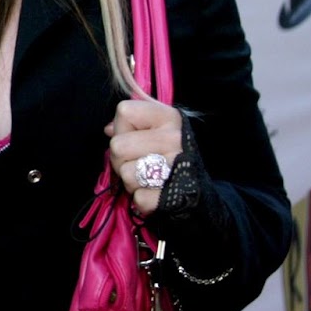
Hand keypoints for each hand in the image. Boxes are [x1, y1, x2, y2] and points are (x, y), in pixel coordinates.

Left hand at [104, 99, 182, 215]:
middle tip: (138, 163)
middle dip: (120, 159)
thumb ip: (134, 122)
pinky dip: (142, 199)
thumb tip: (108, 129)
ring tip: (148, 178)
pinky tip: (155, 192)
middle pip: (117, 146)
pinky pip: (138, 197)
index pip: (124, 111)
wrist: (202, 192)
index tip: (136, 137)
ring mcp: (176, 167)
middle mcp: (175, 139)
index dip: (122, 127)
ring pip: (125, 173)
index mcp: (170, 118)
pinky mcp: (172, 196)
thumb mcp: (159, 128)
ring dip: (131, 181)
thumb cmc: (172, 155)